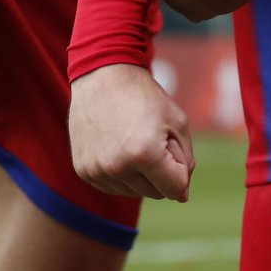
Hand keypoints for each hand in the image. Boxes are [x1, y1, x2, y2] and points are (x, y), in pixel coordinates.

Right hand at [69, 62, 194, 199]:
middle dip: (162, 172)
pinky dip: (121, 174)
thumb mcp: (177, 121)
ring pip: (134, 193)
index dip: (182, 171)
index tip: (174, 149)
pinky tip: (118, 146)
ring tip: (133, 140)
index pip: (176, 189)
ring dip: (141, 175)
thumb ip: (186, 160)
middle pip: (156, 193)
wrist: (103, 76)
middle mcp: (118, 167)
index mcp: (145, 153)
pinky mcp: (83, 171)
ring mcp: (97, 171)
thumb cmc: (145, 97)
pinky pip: (113, 187)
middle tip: (153, 139)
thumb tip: (182, 194)